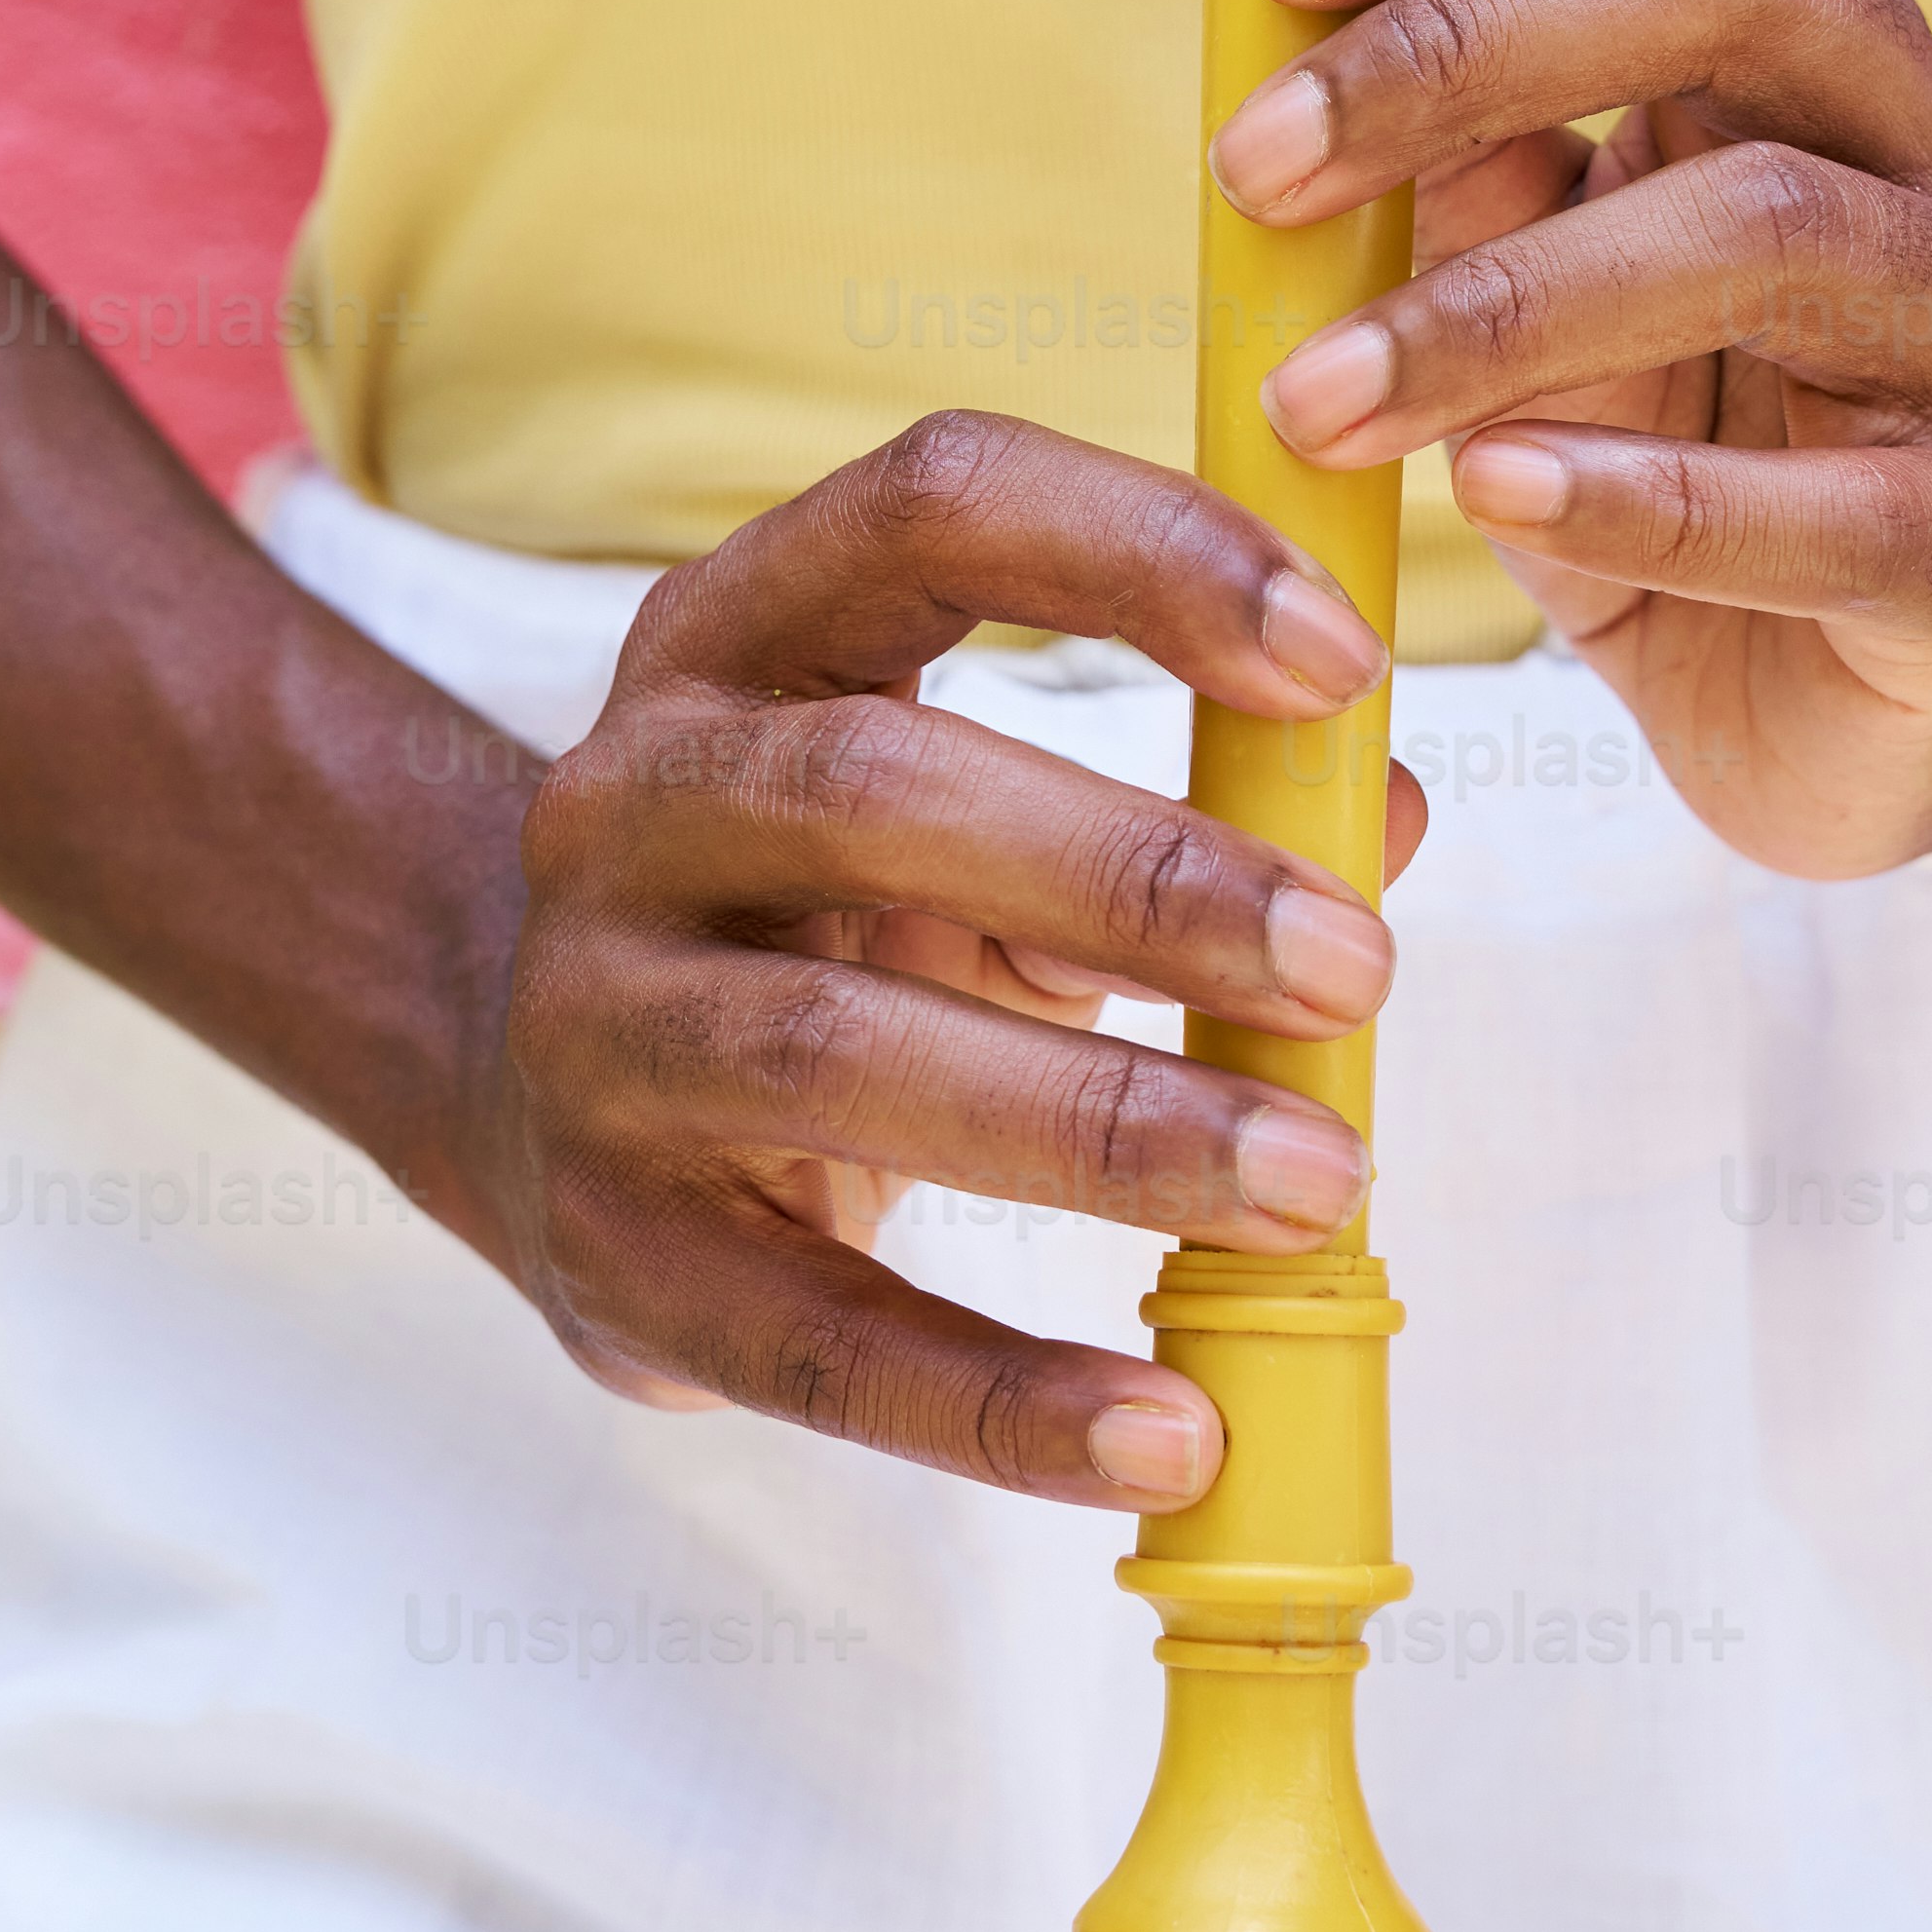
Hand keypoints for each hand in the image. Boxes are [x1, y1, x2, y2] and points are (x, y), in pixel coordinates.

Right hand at [468, 414, 1424, 1504]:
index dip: (1140, 555)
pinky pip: (814, 1333)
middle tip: (1356, 969)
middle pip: (873, 787)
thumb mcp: (976, 814)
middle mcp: (628, 797)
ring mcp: (591, 1021)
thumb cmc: (829, 919)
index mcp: (739, 632)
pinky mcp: (605, 1248)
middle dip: (1137, 876)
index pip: (930, 504)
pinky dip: (1001, 1397)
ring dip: (1101, 1122)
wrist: (532, 1100)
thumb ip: (1188, 797)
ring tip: (1313, 1185)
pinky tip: (1171, 1427)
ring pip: (831, 1048)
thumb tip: (1400, 813)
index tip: (1343, 659)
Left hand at [1207, 0, 1931, 879]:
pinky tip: (1490, 491)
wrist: (1857, 703)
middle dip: (1463, 46)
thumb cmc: (1676, 447)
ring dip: (1503, 303)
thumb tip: (1301, 81)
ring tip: (1314, 397)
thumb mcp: (1538, 293)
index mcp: (1818, 35)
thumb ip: (1462, 174)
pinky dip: (1638, 497)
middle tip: (1253, 165)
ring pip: (1770, 226)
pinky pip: (1825, 505)